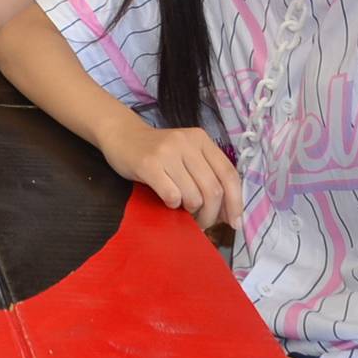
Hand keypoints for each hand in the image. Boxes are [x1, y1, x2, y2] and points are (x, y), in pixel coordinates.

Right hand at [98, 117, 242, 228]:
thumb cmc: (157, 151)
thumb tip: (228, 212)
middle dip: (211, 214)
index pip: (229, 174)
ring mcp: (167, 152)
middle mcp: (187, 142)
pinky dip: (173, 205)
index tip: (234, 222)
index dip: (235, 202)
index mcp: (202, 140)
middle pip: (213, 189)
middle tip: (203, 223)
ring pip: (193, 195)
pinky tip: (168, 201)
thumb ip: (208, 175)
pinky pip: (171, 195)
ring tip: (183, 210)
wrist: (121, 134)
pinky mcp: (148, 164)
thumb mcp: (187, 154)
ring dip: (191, 211)